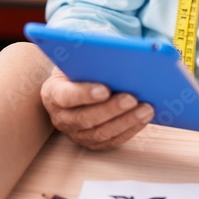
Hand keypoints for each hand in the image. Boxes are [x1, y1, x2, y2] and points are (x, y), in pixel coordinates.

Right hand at [40, 67, 154, 150]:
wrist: (77, 84)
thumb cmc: (80, 69)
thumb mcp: (78, 59)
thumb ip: (91, 58)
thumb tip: (118, 55)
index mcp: (52, 93)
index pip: (65, 96)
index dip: (84, 94)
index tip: (105, 89)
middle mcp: (61, 117)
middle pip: (85, 118)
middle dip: (111, 109)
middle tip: (132, 98)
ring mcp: (75, 134)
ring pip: (101, 133)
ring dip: (126, 121)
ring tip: (146, 108)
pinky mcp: (92, 143)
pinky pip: (112, 141)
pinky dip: (130, 130)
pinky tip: (144, 118)